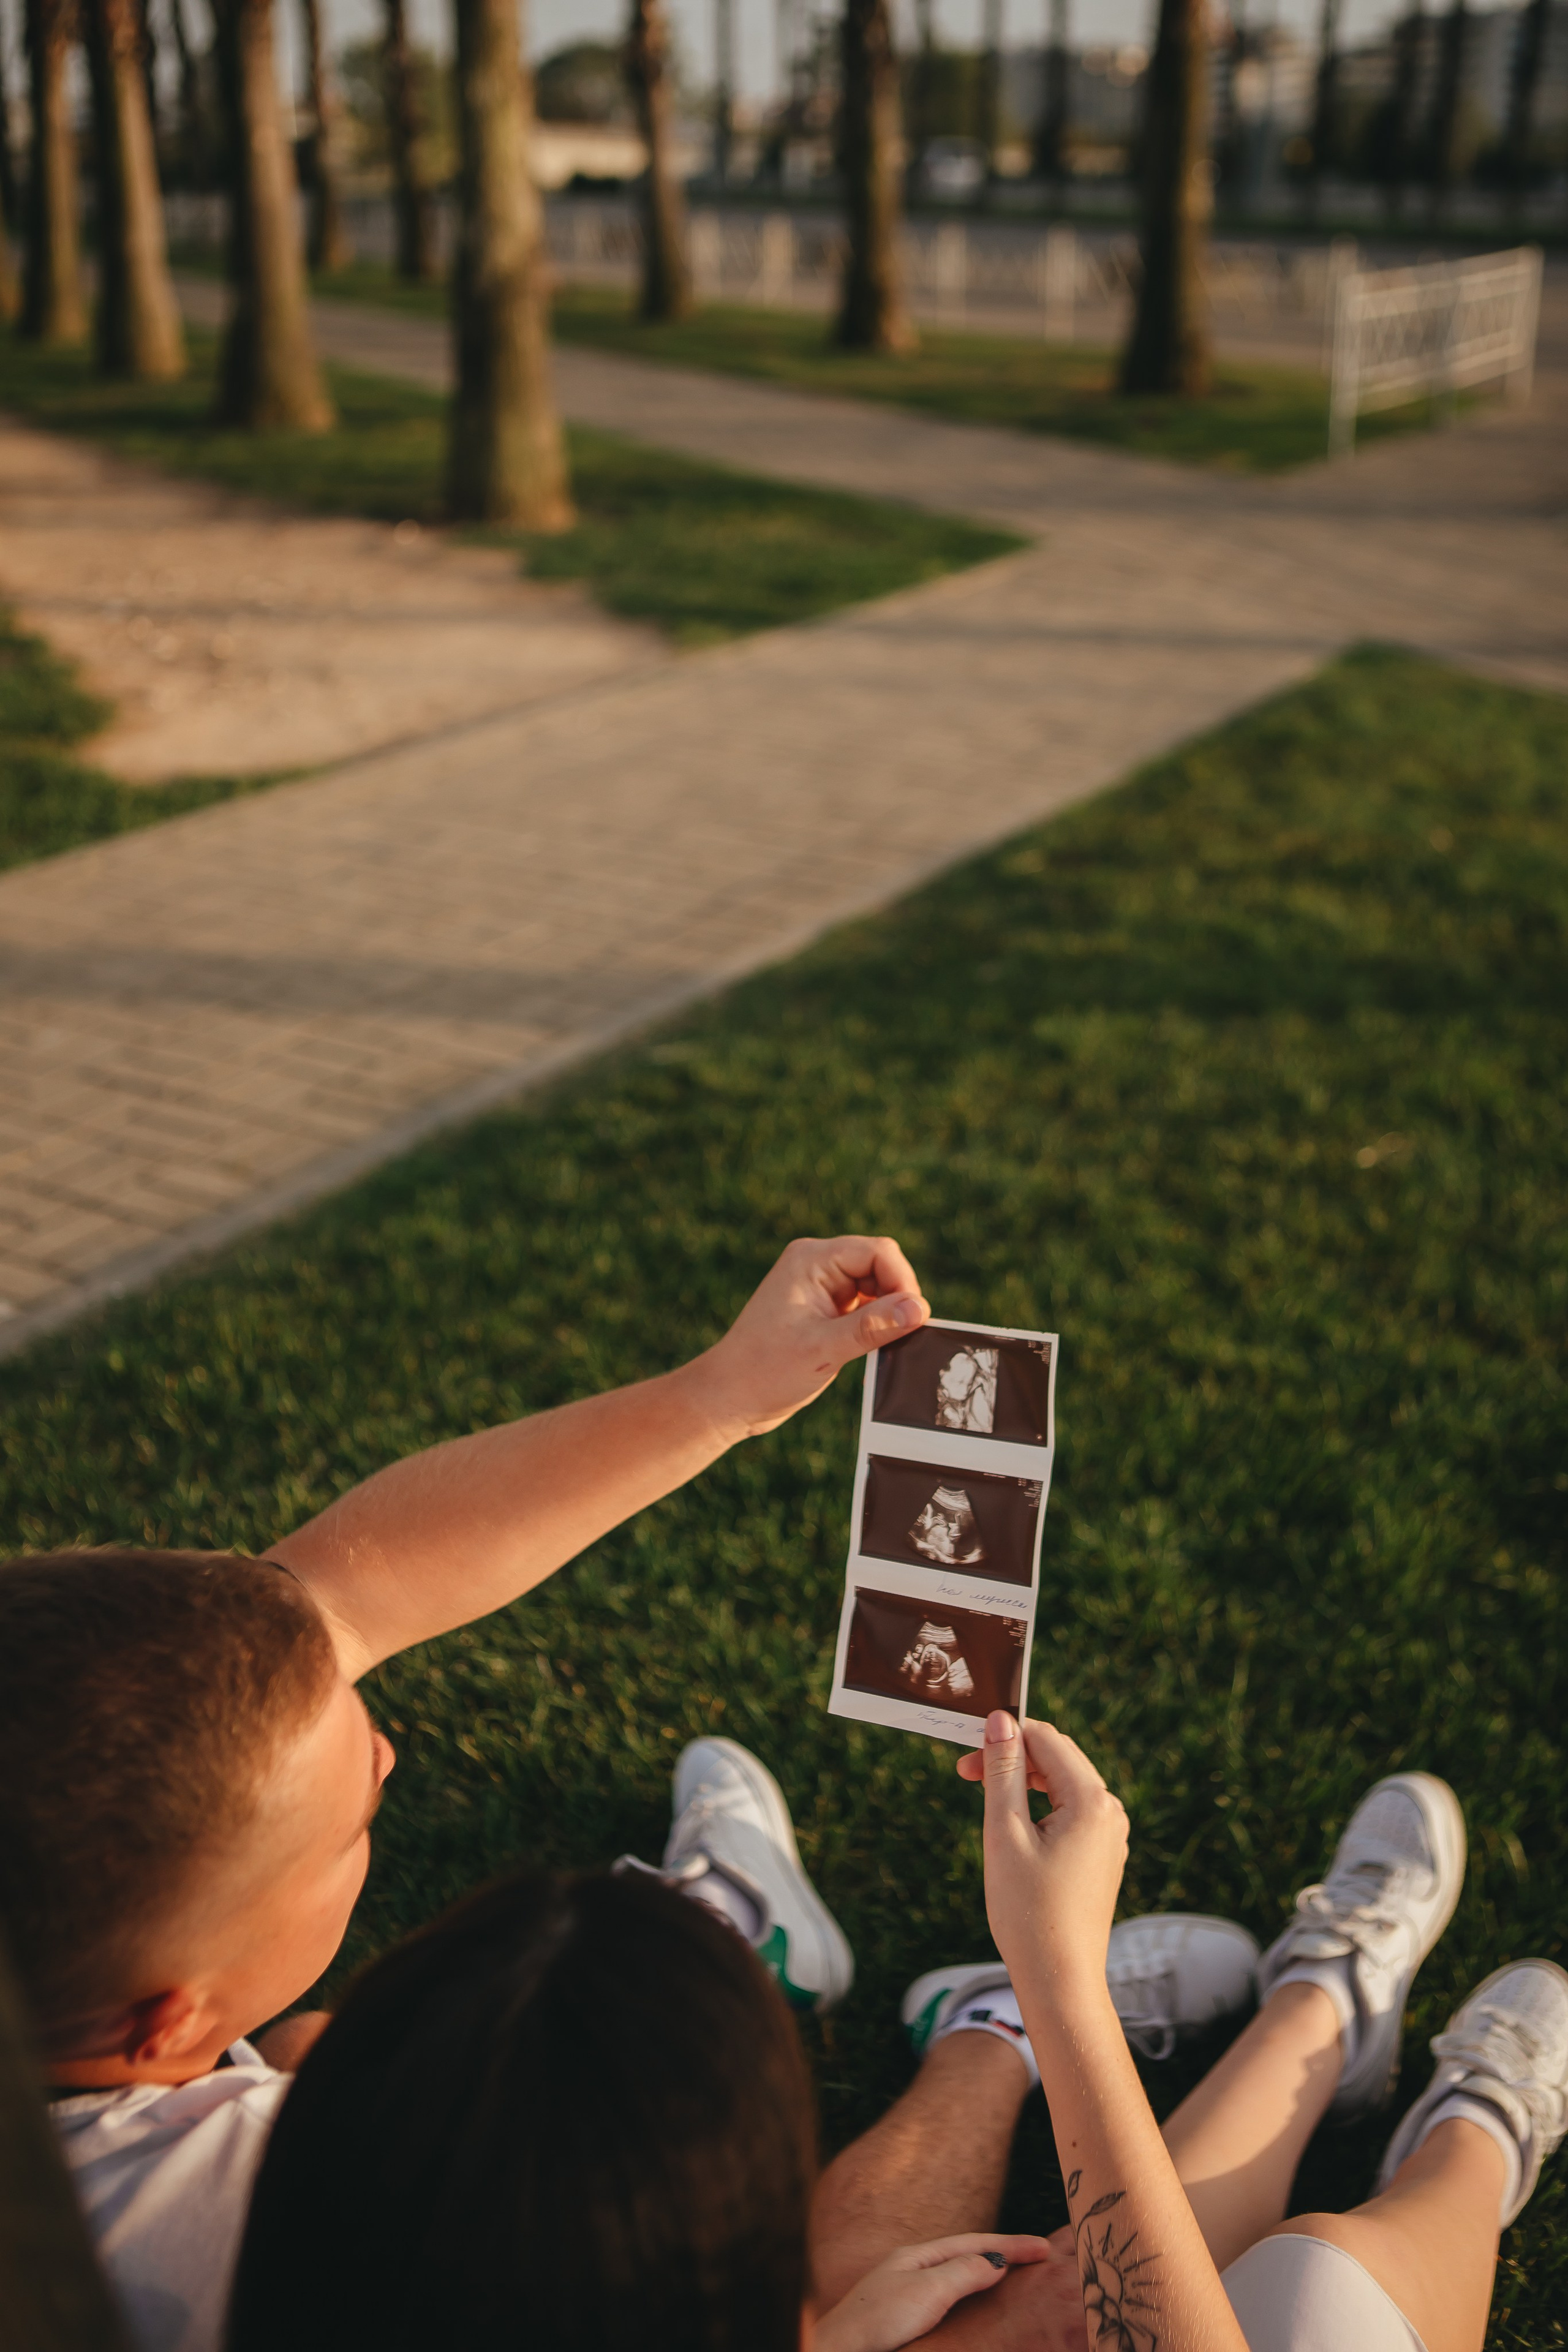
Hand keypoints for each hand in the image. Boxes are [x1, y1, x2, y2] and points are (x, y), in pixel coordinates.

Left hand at [678, 1235, 928, 1442]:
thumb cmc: (765, 1371)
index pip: (878, 1251)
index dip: (902, 1281)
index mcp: (811, 1260)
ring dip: (888, 1314)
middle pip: (881, 1266)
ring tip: (885, 1347)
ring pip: (877, 1287)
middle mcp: (817, 1266)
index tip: (913, 1319)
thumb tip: (919, 1309)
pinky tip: (875, 1350)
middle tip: (901, 1337)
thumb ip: (873, 1326)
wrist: (729, 1398)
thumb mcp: (824, 1349)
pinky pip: (866, 1307)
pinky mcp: (825, 1311)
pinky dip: (877, 1326)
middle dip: (897, 1298)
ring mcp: (821, 1288)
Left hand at [814, 2235, 1053, 2351]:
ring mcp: (907, 2292)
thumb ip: (962, 2273)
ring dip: (989, 2273)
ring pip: (958, 2275)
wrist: (840, 2351)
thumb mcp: (925, 2292)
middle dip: (1003, 2253)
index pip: (974, 2243)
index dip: (1011, 2245)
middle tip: (1039, 2257)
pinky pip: (949, 2298)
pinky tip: (978, 2306)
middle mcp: (912, 2268)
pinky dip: (972, 2296)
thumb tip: (995, 2261)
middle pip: (967, 2254)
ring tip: (1017, 2276)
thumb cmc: (877, 2322)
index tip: (1044, 2248)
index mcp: (917, 2255)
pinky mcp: (906, 2318)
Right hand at [957, 1716, 1127, 2007]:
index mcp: (1092, 1801)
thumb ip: (1003, 1772)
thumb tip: (1000, 1722)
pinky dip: (1040, 1808)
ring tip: (986, 1801)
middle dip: (1012, 1758)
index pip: (1047, 1739)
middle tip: (967, 1776)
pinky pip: (1070, 1813)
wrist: (1059, 1981)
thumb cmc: (1028, 1912)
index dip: (1004, 1739)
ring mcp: (1109, 1836)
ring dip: (1024, 1782)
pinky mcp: (1101, 1856)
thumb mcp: (1005, 1833)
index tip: (965, 1759)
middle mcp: (1110, 1813)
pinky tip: (1014, 1828)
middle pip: (1058, 1758)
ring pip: (1063, 1784)